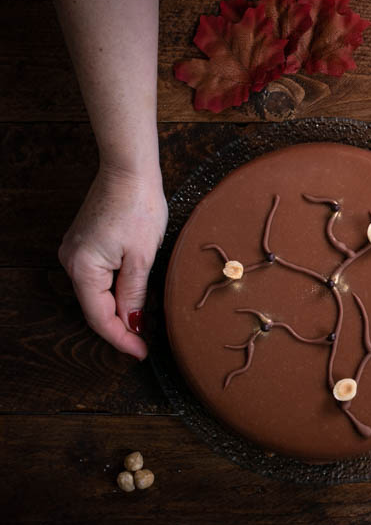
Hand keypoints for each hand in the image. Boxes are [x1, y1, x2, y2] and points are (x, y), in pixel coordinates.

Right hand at [58, 163, 166, 359]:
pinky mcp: (85, 244)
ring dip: (118, 311)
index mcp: (82, 268)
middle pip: (95, 307)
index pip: (99, 317)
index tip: (141, 353)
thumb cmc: (138, 208)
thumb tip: (132, 323)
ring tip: (143, 327)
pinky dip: (115, 292)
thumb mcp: (142, 256)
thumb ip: (134, 293)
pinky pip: (99, 278)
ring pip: (97, 294)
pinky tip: (132, 300)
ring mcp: (76, 252)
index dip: (121, 339)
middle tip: (145, 345)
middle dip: (120, 328)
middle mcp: (71, 262)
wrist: (129, 171)